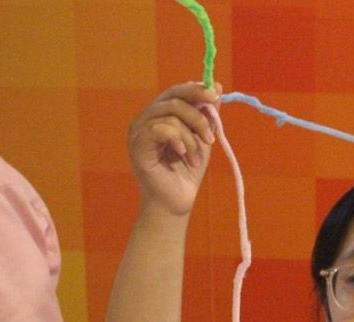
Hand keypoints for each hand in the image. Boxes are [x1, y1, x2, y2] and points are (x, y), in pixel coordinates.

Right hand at [127, 82, 220, 216]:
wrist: (176, 202)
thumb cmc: (186, 172)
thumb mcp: (202, 139)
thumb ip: (207, 115)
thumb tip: (216, 87)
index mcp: (159, 115)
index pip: (176, 91)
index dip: (196, 90)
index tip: (215, 95)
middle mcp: (146, 119)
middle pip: (173, 98)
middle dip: (198, 114)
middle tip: (211, 136)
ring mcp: (139, 131)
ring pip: (171, 115)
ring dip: (192, 138)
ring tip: (196, 158)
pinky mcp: (137, 145)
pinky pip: (161, 129)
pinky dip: (179, 141)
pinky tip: (183, 156)